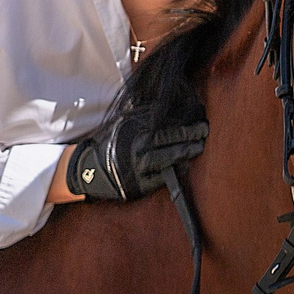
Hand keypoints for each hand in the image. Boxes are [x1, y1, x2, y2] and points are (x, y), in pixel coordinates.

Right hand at [66, 112, 207, 200]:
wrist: (89, 171)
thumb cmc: (113, 144)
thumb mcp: (124, 124)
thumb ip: (145, 117)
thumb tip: (172, 108)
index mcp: (132, 129)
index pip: (166, 126)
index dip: (187, 126)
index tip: (201, 124)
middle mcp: (135, 147)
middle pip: (169, 140)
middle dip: (191, 137)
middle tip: (204, 133)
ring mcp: (138, 167)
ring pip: (169, 159)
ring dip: (187, 153)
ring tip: (198, 147)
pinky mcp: (140, 185)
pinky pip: (164, 178)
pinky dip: (176, 170)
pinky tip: (185, 164)